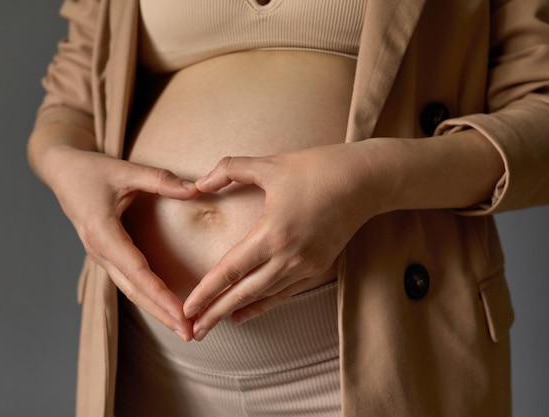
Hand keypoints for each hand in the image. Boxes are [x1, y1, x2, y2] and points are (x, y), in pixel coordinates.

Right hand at [47, 146, 199, 340]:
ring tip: (182, 328)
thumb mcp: (124, 170)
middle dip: (162, 313)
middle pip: (134, 290)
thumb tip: (195, 189)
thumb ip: (160, 180)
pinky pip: (127, 281)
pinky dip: (147, 296)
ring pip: (130, 290)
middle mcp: (99, 251)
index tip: (182, 313)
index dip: (160, 294)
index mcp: (102, 233)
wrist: (61, 171)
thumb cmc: (90, 170)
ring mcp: (100, 255)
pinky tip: (164, 307)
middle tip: (190, 333)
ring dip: (155, 309)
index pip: (136, 271)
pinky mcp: (105, 254)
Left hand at [184, 143, 382, 339]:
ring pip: (264, 296)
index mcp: (273, 233)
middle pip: (244, 293)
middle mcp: (289, 256)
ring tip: (213, 325)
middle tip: (192, 331)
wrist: (365, 181)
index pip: (231, 270)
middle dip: (215, 313)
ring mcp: (306, 266)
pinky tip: (245, 313)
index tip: (188, 309)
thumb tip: (199, 183)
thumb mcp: (269, 164)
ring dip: (236, 311)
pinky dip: (263, 305)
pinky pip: (285, 293)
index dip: (207, 292)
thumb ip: (229, 169)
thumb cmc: (317, 168)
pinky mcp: (319, 268)